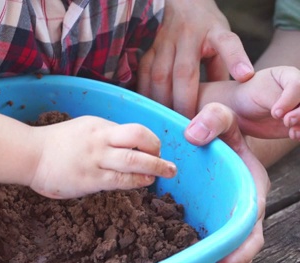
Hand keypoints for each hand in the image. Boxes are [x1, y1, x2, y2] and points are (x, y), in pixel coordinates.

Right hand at [29, 116, 176, 198]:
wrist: (30, 155)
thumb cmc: (54, 145)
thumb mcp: (82, 130)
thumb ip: (103, 136)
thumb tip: (126, 147)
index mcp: (98, 126)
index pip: (134, 130)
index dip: (150, 141)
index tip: (154, 151)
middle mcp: (99, 139)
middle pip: (138, 139)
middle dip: (158, 152)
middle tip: (170, 164)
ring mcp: (95, 159)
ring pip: (133, 161)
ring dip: (155, 168)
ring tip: (166, 174)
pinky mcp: (89, 178)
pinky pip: (119, 180)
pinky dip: (136, 181)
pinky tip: (144, 182)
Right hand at [137, 0, 253, 118]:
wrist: (181, 2)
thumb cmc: (207, 28)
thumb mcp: (223, 39)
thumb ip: (224, 67)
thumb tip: (225, 98)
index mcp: (213, 32)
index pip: (226, 44)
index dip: (235, 59)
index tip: (245, 76)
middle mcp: (187, 35)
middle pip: (183, 72)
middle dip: (184, 101)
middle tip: (187, 126)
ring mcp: (163, 42)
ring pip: (158, 75)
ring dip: (161, 101)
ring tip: (165, 122)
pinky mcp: (147, 49)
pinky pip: (142, 74)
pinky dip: (144, 93)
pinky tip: (147, 109)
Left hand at [185, 103, 268, 262]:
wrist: (213, 136)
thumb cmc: (220, 129)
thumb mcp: (222, 117)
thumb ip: (214, 119)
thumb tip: (193, 135)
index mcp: (252, 186)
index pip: (252, 219)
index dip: (243, 243)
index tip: (227, 260)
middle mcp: (245, 205)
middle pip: (247, 242)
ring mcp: (230, 214)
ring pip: (234, 247)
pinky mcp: (213, 218)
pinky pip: (215, 241)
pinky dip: (209, 258)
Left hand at [231, 66, 299, 139]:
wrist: (241, 112)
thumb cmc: (248, 96)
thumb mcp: (259, 93)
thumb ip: (276, 99)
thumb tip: (289, 115)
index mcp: (291, 76)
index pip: (299, 85)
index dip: (290, 100)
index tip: (275, 113)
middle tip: (287, 121)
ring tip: (292, 132)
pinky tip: (293, 134)